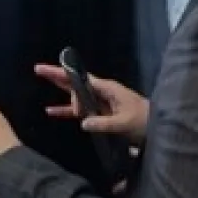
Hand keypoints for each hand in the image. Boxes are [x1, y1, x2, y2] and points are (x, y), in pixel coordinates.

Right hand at [35, 64, 149, 145]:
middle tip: (38, 68)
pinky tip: (51, 112)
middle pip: (75, 82)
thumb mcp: (125, 123)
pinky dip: (66, 110)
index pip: (83, 81)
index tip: (56, 81)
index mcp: (108, 89)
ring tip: (41, 82)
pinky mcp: (100, 114)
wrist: (158, 128)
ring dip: (60, 92)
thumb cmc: (145, 121)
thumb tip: (83, 123)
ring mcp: (100, 103)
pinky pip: (79, 111)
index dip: (67, 77)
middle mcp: (102, 92)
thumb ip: (104, 123)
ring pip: (75, 94)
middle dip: (57, 75)